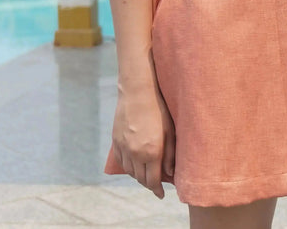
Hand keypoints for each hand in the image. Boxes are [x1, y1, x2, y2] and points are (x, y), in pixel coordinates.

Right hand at [112, 83, 174, 198]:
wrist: (137, 92)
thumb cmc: (158, 109)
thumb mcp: (170, 131)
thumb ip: (170, 154)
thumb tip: (170, 173)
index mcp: (151, 152)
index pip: (152, 180)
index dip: (157, 190)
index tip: (161, 194)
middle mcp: (135, 153)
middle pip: (141, 178)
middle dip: (149, 184)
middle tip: (156, 184)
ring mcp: (124, 148)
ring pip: (130, 172)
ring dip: (138, 176)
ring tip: (146, 174)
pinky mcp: (116, 141)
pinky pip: (121, 162)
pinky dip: (128, 167)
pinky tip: (134, 165)